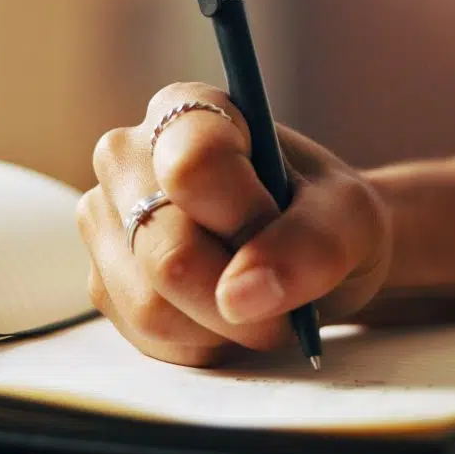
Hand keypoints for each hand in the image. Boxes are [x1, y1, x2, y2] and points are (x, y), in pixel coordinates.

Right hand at [76, 83, 391, 366]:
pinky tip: (224, 315)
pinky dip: (202, 342)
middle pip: (166, 250)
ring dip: (223, 324)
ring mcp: (105, 224)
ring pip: (152, 304)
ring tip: (254, 297)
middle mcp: (127, 159)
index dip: (244, 217)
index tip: (279, 229)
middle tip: (283, 291)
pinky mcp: (104, 283)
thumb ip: (311, 245)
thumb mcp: (350, 218)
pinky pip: (147, 337)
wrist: (311, 256)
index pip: (191, 166)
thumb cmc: (325, 218)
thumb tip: (239, 296)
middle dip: (238, 291)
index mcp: (185, 112)